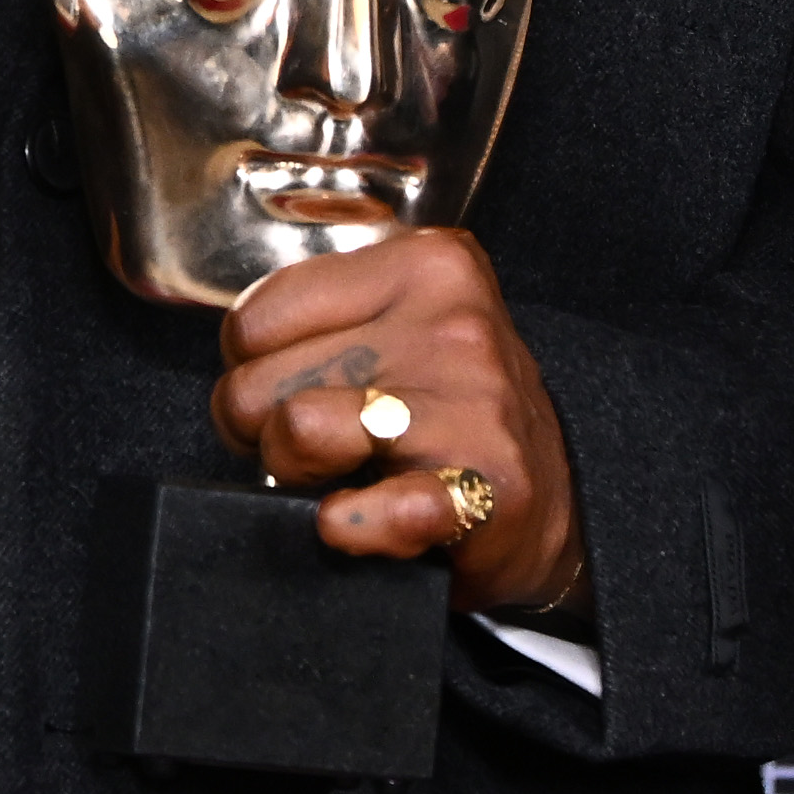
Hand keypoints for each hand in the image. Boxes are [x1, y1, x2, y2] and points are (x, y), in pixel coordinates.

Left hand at [209, 231, 588, 617]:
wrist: (559, 506)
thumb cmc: (453, 415)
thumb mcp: (398, 327)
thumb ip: (319, 318)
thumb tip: (234, 365)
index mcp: (426, 265)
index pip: (252, 319)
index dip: (254, 373)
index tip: (300, 394)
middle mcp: (454, 323)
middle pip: (259, 383)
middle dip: (266, 434)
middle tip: (323, 451)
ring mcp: (475, 404)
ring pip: (296, 431)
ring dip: (302, 478)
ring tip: (348, 479)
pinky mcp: (488, 491)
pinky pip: (374, 509)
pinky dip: (354, 528)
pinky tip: (369, 523)